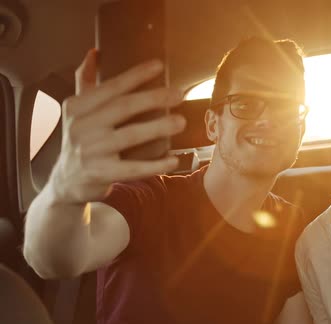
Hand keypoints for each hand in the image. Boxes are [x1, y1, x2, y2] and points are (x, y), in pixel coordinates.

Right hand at [48, 49, 185, 203]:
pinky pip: (132, 169)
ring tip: (181, 121)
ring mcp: (90, 151)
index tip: (159, 66)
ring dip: (158, 127)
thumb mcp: (78, 110)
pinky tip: (172, 160)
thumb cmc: (81, 139)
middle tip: (179, 94)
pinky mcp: (101, 174)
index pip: (110, 87)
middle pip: (123, 107)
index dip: (135, 75)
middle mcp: (81, 126)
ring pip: (130, 135)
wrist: (66, 180)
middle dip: (153, 98)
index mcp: (77, 106)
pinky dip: (154, 165)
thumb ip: (86, 82)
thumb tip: (94, 53)